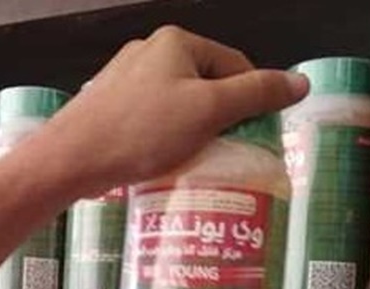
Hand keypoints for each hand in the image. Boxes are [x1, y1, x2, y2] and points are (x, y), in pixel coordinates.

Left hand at [36, 26, 308, 197]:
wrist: (69, 160)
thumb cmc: (140, 131)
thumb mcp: (208, 111)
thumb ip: (256, 94)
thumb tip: (299, 82)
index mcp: (176, 42)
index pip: (236, 65)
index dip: (252, 101)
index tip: (255, 136)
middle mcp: (149, 53)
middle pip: (207, 86)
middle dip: (220, 120)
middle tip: (227, 154)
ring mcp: (125, 81)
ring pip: (178, 107)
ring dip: (193, 134)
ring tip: (196, 164)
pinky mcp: (109, 109)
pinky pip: (152, 122)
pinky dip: (164, 142)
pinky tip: (164, 164)